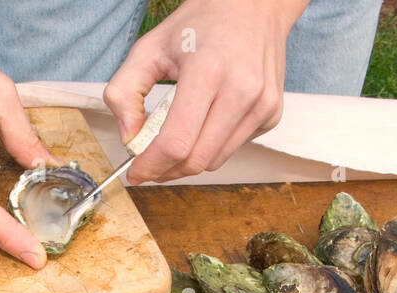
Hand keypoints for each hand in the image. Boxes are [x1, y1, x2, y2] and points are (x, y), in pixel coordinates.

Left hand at [105, 0, 307, 184]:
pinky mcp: (272, 114)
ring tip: (173, 141)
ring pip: (214, 161)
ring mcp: (262, 104)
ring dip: (187, 162)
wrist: (253, 7)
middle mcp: (242, 90)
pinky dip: (211, 147)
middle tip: (149, 163)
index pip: (176, 142)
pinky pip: (232, 148)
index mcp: (208, 70)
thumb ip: (124, 92)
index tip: (135, 172)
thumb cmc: (199, 25)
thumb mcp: (149, 47)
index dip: (151, 165)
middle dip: (166, 170)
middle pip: (196, 160)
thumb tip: (129, 138)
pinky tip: (204, 122)